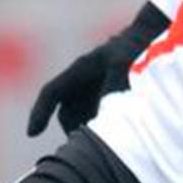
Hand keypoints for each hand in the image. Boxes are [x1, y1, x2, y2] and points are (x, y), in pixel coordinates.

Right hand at [26, 2, 169, 136]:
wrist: (151, 36)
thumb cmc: (135, 48)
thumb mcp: (123, 66)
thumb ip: (111, 90)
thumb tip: (102, 120)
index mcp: (80, 69)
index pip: (50, 92)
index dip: (39, 113)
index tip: (32, 134)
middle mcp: (82, 78)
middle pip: (66, 112)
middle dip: (74, 129)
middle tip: (88, 146)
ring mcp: (92, 86)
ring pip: (80, 115)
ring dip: (89, 129)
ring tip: (108, 138)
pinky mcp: (105, 93)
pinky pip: (95, 114)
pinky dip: (102, 125)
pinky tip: (120, 131)